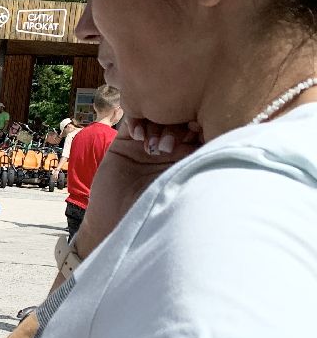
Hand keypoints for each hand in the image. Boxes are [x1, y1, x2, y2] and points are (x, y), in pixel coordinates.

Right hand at [74, 118, 201, 257]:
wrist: (119, 222)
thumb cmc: (158, 211)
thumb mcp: (189, 183)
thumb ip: (202, 158)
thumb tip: (219, 132)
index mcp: (194, 156)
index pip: (203, 126)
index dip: (202, 123)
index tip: (200, 131)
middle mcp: (172, 147)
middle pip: (180, 118)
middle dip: (179, 124)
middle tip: (175, 142)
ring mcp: (148, 143)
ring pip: (157, 116)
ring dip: (158, 126)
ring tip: (156, 148)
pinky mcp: (126, 143)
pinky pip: (133, 120)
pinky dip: (137, 123)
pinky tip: (139, 138)